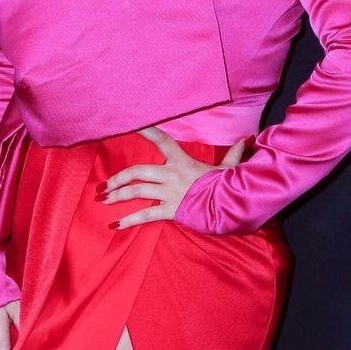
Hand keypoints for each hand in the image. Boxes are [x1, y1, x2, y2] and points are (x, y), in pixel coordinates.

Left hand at [97, 126, 249, 228]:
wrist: (232, 204)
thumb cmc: (229, 186)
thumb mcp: (229, 168)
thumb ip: (233, 154)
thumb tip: (246, 140)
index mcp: (182, 160)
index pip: (161, 140)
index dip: (144, 130)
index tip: (128, 124)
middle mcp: (172, 174)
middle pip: (137, 171)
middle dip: (117, 178)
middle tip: (104, 185)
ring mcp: (170, 193)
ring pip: (136, 191)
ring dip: (117, 196)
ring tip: (104, 200)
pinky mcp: (171, 210)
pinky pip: (145, 215)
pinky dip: (129, 220)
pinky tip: (116, 225)